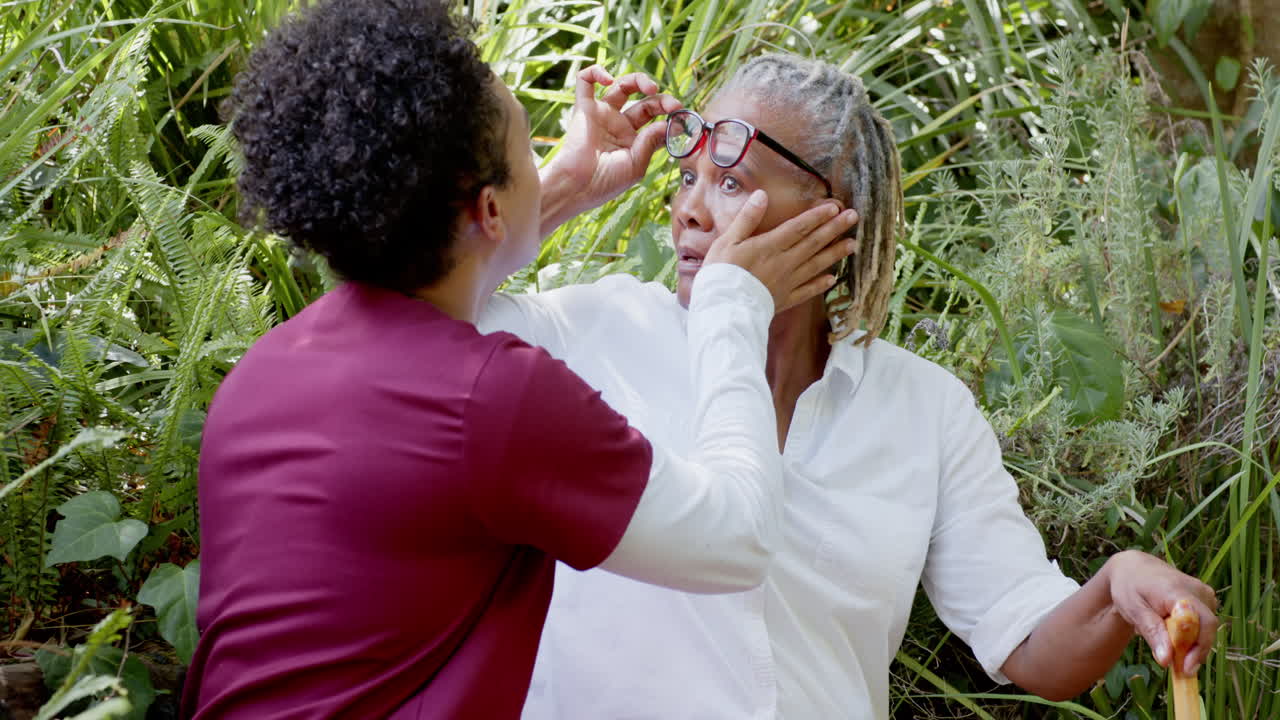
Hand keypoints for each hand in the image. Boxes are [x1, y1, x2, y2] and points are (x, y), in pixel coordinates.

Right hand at [542, 66, 681, 219]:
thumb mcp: (636, 165)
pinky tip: (608, 79)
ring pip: (622, 86)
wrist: (576, 185)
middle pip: (645, 103)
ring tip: (650, 87)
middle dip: (661, 100)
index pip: (657, 122)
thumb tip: (667, 124)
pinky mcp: (584, 109)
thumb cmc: (605, 182)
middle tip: (673, 105)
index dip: (671, 118)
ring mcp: (602, 116)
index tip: (681, 120)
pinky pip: (585, 82)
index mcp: (633, 142)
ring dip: (639, 80)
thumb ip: (651, 142)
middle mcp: (619, 126)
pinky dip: (595, 72)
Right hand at [705, 190, 857, 311]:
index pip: (799, 227)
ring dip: (835, 254)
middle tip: (854, 217)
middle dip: (834, 228)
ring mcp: (787, 282)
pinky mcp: (785, 299)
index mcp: (770, 246)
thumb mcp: (728, 241)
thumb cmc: (721, 273)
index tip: (835, 207)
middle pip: (813, 242)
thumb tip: (761, 195)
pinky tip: (833, 279)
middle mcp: (784, 262)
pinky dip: (820, 284)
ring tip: (852, 244)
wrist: (724, 308)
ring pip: (816, 265)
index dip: (818, 216)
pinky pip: (807, 291)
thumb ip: (747, 218)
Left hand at [1106, 549, 1218, 673]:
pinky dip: (1190, 634)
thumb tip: (1166, 660)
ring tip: (1163, 639)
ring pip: (1205, 628)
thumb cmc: (1130, 587)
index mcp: (1178, 590)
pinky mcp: (1206, 598)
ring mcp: (1205, 593)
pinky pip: (1203, 624)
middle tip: (1173, 665)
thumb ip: (1152, 632)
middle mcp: (1198, 590)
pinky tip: (1170, 629)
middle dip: (1193, 651)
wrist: (1134, 568)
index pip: (1202, 622)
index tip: (1185, 668)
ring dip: (1189, 642)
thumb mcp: (1133, 609)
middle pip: (1207, 628)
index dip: (1198, 647)